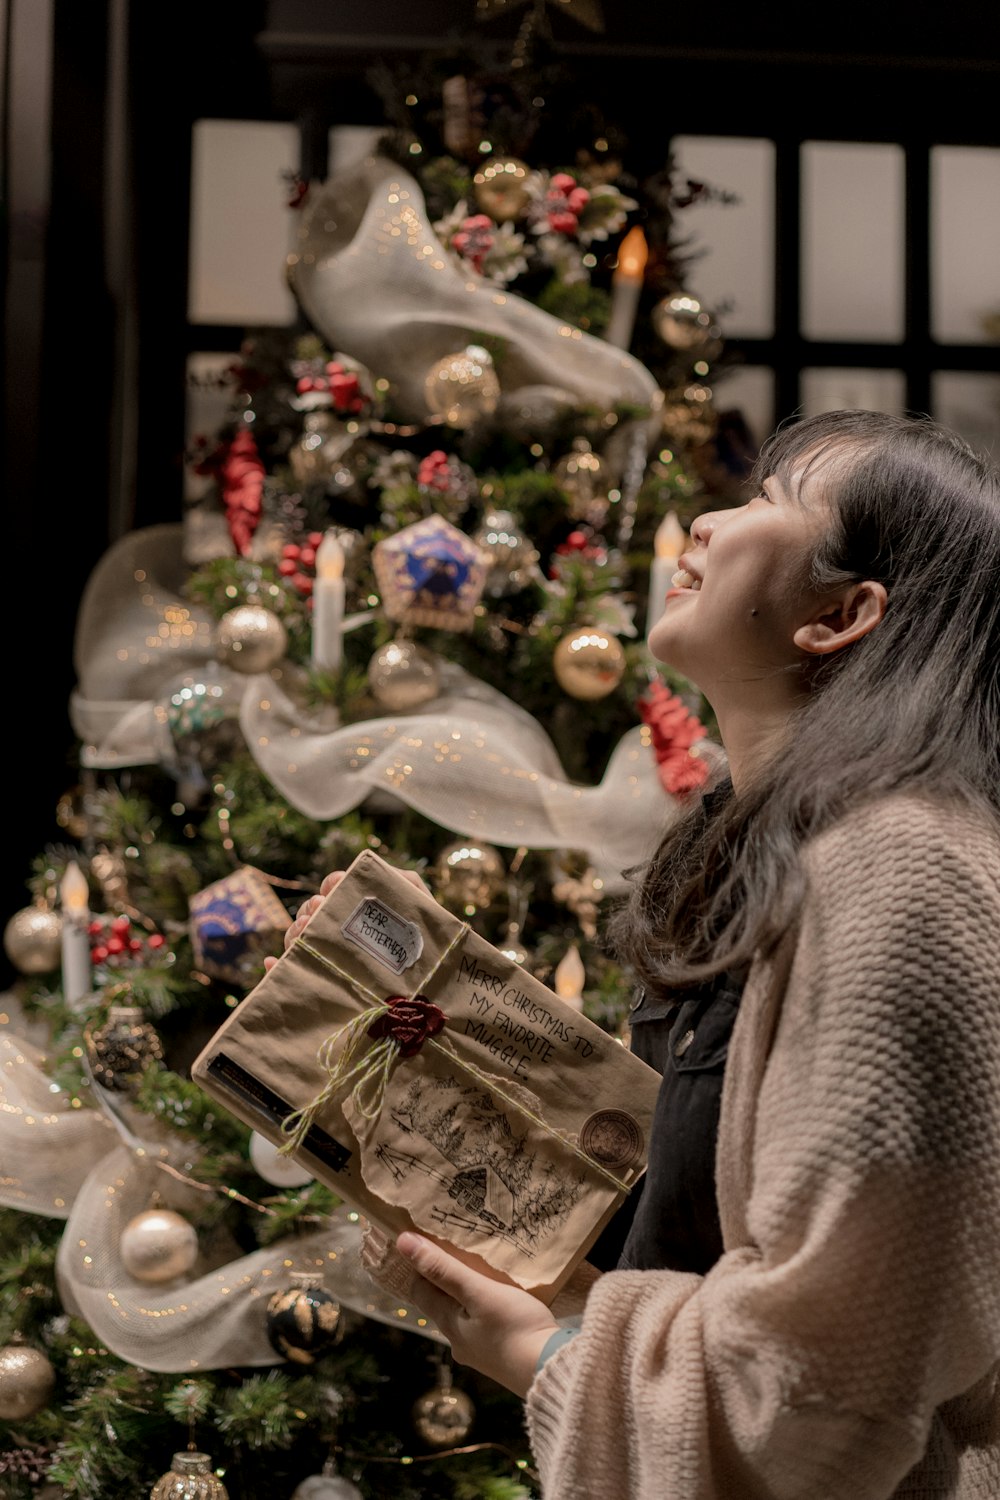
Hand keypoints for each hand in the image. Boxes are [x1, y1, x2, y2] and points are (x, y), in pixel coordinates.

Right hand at [264, 867, 426, 970]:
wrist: (436, 976)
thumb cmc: (428, 937)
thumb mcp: (419, 901)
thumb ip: (402, 878)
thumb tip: (369, 866)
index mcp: (356, 907)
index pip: (333, 889)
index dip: (330, 885)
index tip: (333, 889)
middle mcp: (340, 929)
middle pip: (311, 912)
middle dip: (310, 909)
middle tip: (318, 913)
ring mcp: (331, 954)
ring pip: (299, 937)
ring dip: (294, 931)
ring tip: (304, 933)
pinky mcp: (325, 979)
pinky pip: (291, 973)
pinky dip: (276, 967)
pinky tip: (273, 962)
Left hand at [393, 1231, 559, 1396]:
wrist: (550, 1370)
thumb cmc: (515, 1326)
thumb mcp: (478, 1291)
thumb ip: (443, 1269)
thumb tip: (403, 1244)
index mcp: (448, 1324)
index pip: (419, 1291)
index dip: (419, 1266)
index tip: (428, 1242)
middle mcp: (457, 1342)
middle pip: (440, 1304)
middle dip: (444, 1279)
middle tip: (457, 1250)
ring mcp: (478, 1353)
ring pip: (462, 1316)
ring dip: (465, 1295)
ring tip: (481, 1273)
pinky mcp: (498, 1357)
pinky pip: (481, 1327)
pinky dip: (483, 1310)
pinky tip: (500, 1302)